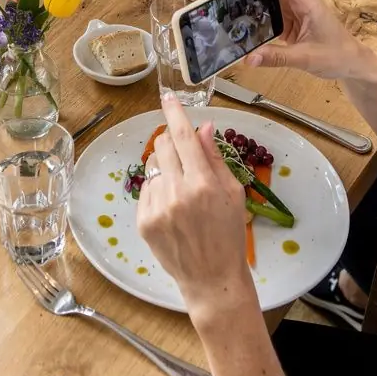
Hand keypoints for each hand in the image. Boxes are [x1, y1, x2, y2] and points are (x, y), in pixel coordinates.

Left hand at [137, 94, 252, 319]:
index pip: (183, 135)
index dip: (175, 111)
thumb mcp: (232, 193)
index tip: (167, 96)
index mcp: (202, 183)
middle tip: (184, 153)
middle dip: (171, 141)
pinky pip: (146, 187)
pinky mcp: (143, 221)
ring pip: (152, 164)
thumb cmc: (228, 234)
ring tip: (180, 185)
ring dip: (165, 165)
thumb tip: (203, 127)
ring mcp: (157, 207)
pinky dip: (157, 187)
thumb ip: (214, 157)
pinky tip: (172, 205)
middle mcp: (177, 192)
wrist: (212, 279)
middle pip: (162, 144)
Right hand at [232, 0, 372, 79]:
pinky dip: (256, 16)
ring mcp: (294, 10)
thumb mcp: (306, 58)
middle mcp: (299, 0)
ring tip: (228, 4)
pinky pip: (270, 13)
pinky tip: (242, 23)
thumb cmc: (338, 55)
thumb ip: (277, 57)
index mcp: (306, 0)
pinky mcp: (290, 21)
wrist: (352, 64)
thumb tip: (249, 58)